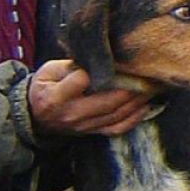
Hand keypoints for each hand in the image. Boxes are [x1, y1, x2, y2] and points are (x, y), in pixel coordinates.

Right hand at [28, 59, 150, 136]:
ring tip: (153, 84)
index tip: (115, 58)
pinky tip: (146, 104)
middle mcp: (71, 115)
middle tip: (149, 71)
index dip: (99, 69)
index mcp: (54, 97)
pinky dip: (136, 117)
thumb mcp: (49, 70)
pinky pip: (118, 128)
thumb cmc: (45, 86)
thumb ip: (72, 64)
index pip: (81, 81)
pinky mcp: (93, 133)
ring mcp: (84, 127)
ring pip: (117, 114)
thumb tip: (100, 57)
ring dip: (139, 99)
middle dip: (133, 85)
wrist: (35, 116)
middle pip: (108, 100)